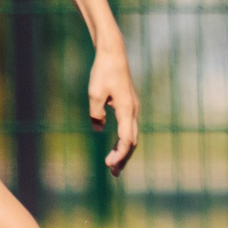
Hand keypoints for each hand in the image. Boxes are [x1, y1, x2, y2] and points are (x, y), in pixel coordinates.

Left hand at [89, 43, 139, 174]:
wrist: (113, 54)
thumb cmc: (103, 72)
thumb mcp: (94, 95)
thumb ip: (96, 115)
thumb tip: (98, 129)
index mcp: (127, 110)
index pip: (126, 139)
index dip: (119, 154)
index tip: (109, 165)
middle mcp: (134, 111)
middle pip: (132, 141)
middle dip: (123, 158)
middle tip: (114, 173)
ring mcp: (133, 108)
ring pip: (131, 135)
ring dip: (124, 150)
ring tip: (115, 166)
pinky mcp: (129, 105)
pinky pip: (129, 127)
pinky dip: (123, 140)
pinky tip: (115, 146)